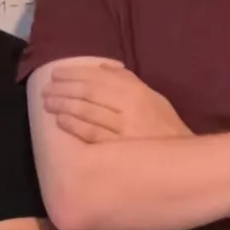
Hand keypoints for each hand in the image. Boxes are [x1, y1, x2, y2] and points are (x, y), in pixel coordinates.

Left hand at [42, 62, 191, 141]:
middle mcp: (130, 107)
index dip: (75, 74)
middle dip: (65, 88)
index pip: (99, 78)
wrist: (183, 161)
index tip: (57, 73)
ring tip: (48, 102)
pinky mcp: (118, 150)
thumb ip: (130, 82)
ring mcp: (124, 129)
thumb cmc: (165, 128)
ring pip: (88, 111)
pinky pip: (92, 134)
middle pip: (90, 93)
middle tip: (47, 88)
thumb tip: (104, 67)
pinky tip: (61, 121)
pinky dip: (75, 125)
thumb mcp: (154, 98)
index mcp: (137, 92)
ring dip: (65, 105)